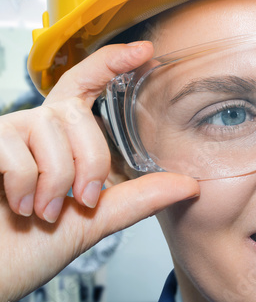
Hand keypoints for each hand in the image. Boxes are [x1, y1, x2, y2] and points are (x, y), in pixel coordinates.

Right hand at [0, 42, 199, 301]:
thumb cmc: (28, 249)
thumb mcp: (95, 221)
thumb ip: (139, 198)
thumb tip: (190, 185)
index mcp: (59, 138)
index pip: (85, 84)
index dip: (112, 62)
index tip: (145, 51)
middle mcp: (30, 127)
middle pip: (78, 116)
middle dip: (90, 164)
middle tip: (82, 201)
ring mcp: (2, 134)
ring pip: (49, 134)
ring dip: (55, 183)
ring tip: (43, 212)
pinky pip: (16, 152)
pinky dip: (25, 186)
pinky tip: (17, 206)